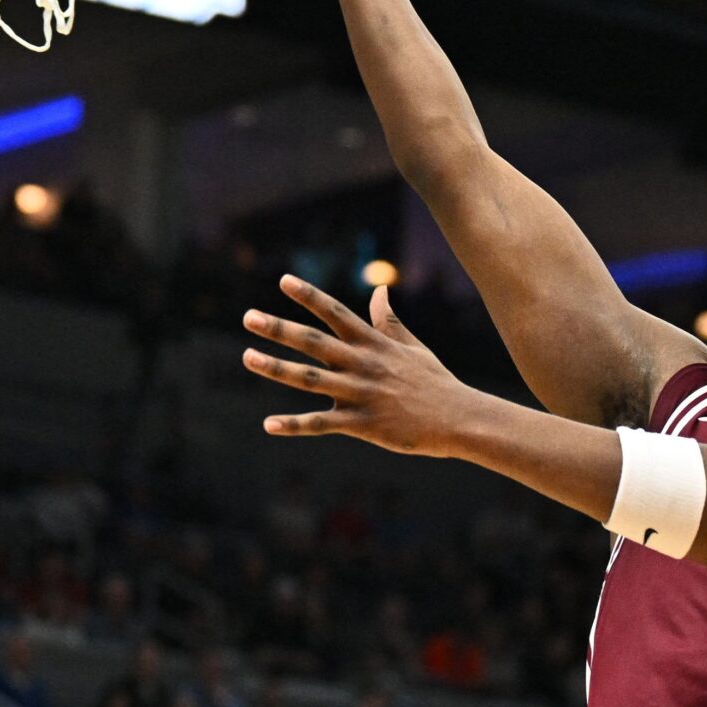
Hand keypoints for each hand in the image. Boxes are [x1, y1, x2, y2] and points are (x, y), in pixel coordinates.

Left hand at [241, 277, 473, 455]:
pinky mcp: (362, 424)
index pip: (336, 313)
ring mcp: (361, 393)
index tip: (284, 280)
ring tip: (247, 357)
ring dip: (276, 368)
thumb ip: (388, 320)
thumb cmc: (434, 380)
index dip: (310, 296)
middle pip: (314, 342)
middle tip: (248, 317)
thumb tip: (379, 289)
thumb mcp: (412, 346)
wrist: (458, 418)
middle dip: (279, 328)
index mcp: (374, 343)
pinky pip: (322, 424)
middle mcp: (363, 364)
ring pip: (310, 379)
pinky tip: (269, 425)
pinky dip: (294, 425)